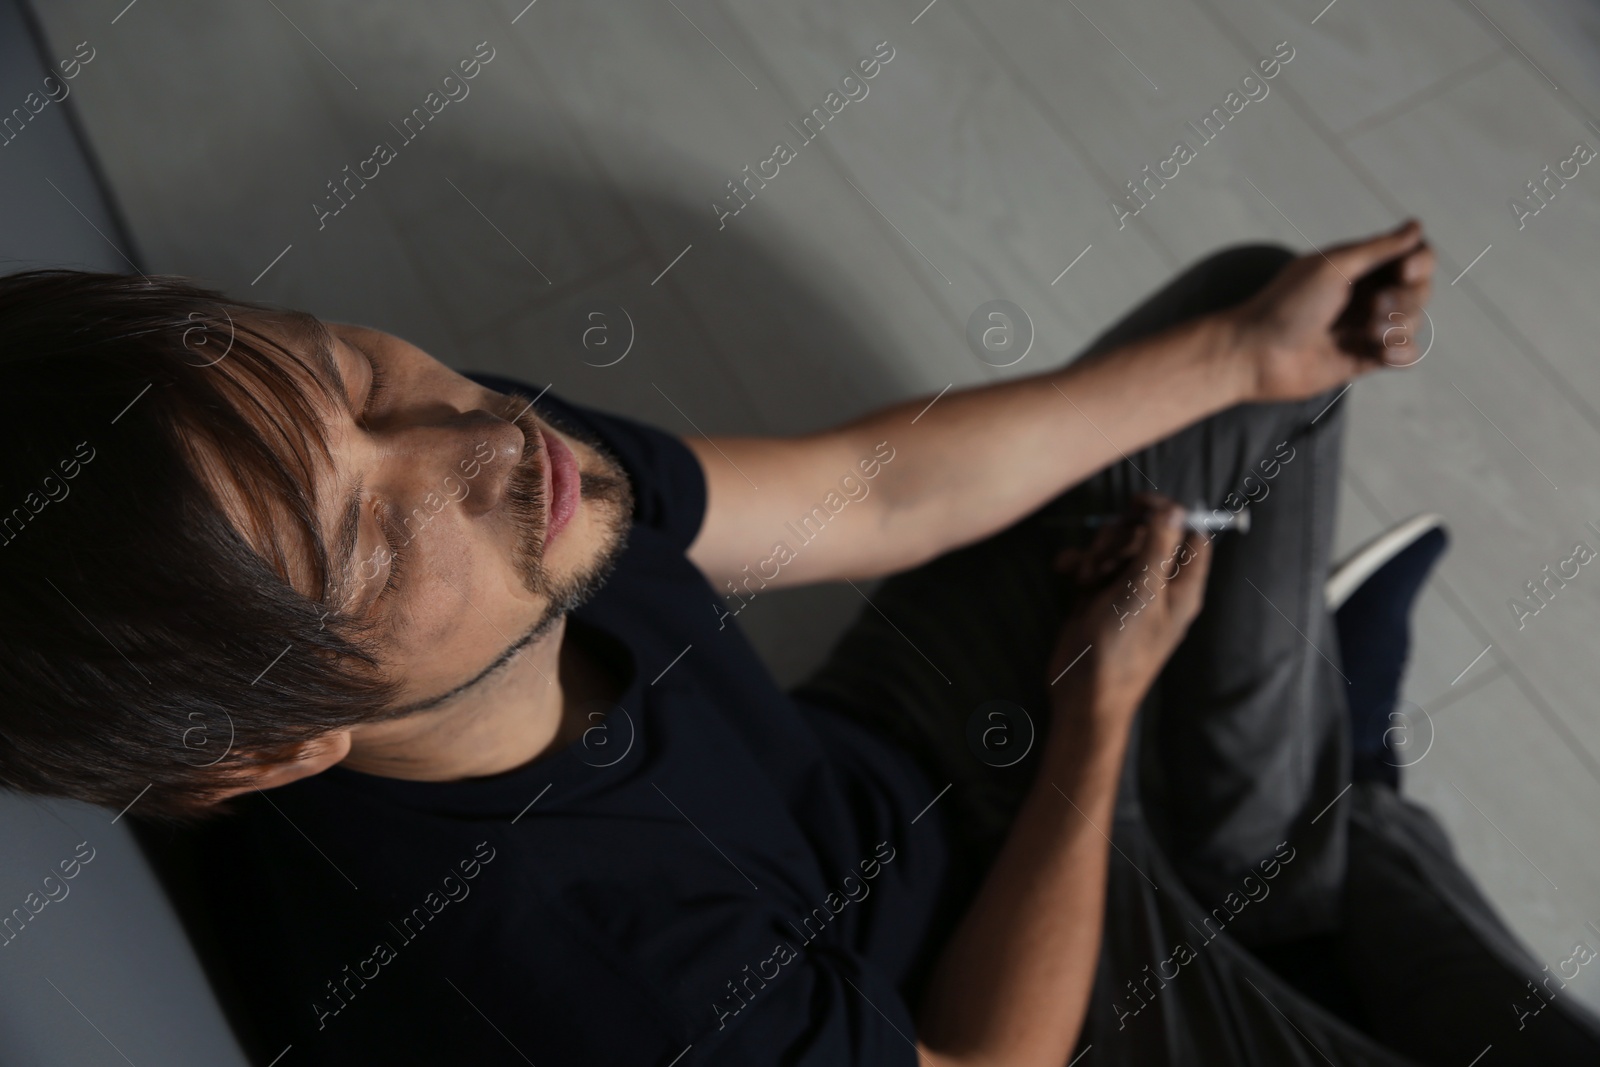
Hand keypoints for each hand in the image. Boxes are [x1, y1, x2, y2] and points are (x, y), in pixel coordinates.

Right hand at [1044, 496, 1211, 724]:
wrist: (1084, 693)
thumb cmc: (1121, 646)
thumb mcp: (1142, 590)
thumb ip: (1158, 545)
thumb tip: (1176, 508)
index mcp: (1182, 585)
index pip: (1190, 534)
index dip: (1168, 514)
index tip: (1138, 505)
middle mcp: (1158, 585)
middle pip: (1147, 535)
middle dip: (1121, 537)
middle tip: (1105, 557)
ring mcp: (1126, 591)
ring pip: (1116, 548)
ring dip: (1096, 551)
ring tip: (1085, 575)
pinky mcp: (1098, 598)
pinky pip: (1092, 565)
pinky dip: (1078, 563)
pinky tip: (1066, 572)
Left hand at [1226, 219, 1434, 401]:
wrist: (1256, 354)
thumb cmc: (1286, 305)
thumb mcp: (1333, 267)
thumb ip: (1378, 249)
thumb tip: (1416, 226)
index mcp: (1358, 266)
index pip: (1413, 255)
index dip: (1420, 262)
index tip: (1404, 271)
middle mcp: (1365, 294)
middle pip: (1419, 289)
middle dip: (1405, 299)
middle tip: (1374, 308)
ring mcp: (1365, 327)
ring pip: (1413, 322)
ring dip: (1398, 326)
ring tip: (1368, 333)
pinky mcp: (1364, 358)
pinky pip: (1406, 354)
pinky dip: (1402, 352)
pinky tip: (1382, 353)